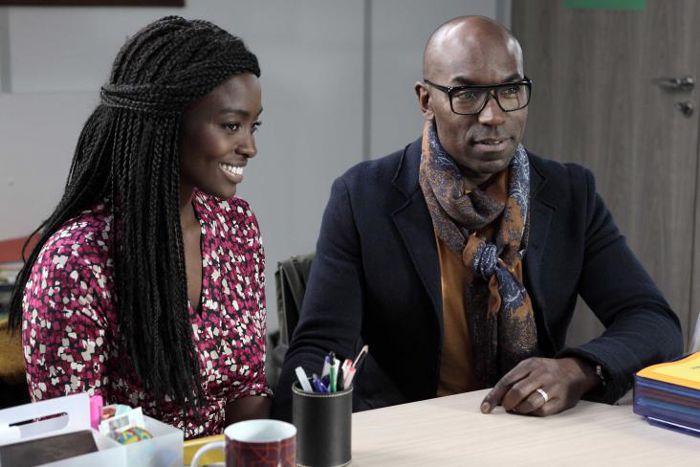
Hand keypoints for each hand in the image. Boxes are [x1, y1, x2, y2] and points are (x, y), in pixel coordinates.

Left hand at [480, 357, 599, 415]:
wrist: (575, 371)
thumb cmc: (544, 371)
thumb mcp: (529, 367)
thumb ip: (513, 380)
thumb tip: (495, 399)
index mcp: (529, 364)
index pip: (506, 381)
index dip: (494, 396)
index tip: (485, 408)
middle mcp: (541, 374)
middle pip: (517, 392)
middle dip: (507, 403)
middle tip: (506, 408)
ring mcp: (552, 387)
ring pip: (530, 403)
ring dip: (519, 409)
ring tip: (518, 408)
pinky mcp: (561, 400)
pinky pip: (542, 411)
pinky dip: (532, 413)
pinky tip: (531, 410)